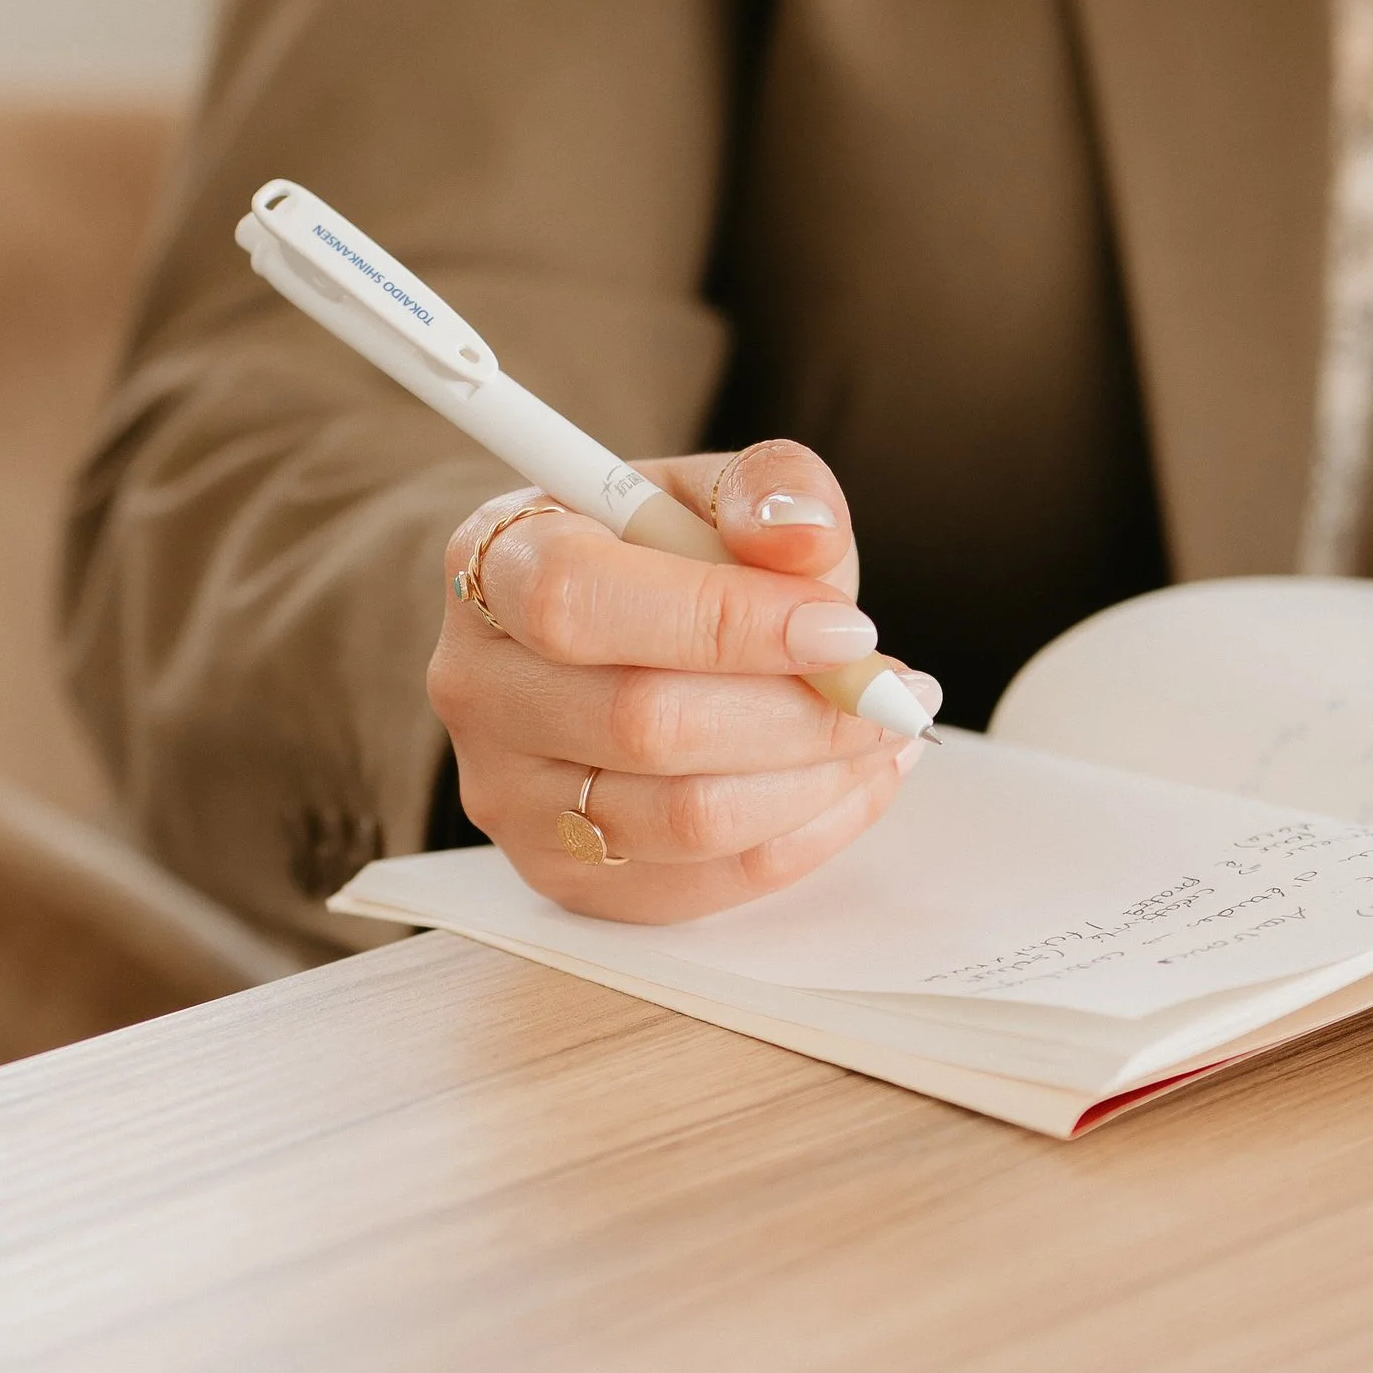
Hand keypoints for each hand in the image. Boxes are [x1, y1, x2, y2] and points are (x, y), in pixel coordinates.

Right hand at [427, 442, 938, 920]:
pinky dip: (805, 838)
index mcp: (494, 564)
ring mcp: (508, 794)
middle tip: (894, 689)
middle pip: (643, 725)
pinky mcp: (561, 873)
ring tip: (887, 732)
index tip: (844, 628)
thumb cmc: (660, 555)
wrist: (609, 635)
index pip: (582, 603)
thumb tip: (804, 538)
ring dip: (817, 781)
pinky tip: (854, 782)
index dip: (724, 623)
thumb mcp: (714, 491)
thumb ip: (770, 490)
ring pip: (683, 818)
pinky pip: (701, 882)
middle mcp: (478, 686)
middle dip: (801, 713)